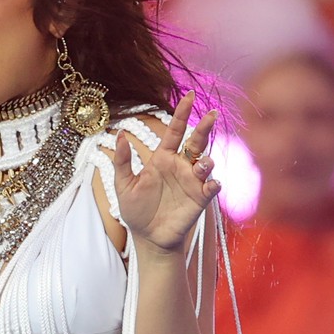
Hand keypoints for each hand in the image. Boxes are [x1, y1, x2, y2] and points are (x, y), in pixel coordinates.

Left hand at [112, 97, 220, 252]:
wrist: (148, 238)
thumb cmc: (136, 211)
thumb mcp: (123, 186)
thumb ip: (122, 162)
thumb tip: (120, 135)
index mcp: (163, 158)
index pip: (175, 131)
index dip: (182, 113)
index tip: (190, 95)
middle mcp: (181, 166)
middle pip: (196, 141)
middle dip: (205, 127)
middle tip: (211, 114)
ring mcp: (192, 182)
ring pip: (206, 163)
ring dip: (206, 161)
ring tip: (202, 164)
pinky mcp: (200, 199)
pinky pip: (211, 187)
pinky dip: (214, 184)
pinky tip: (211, 184)